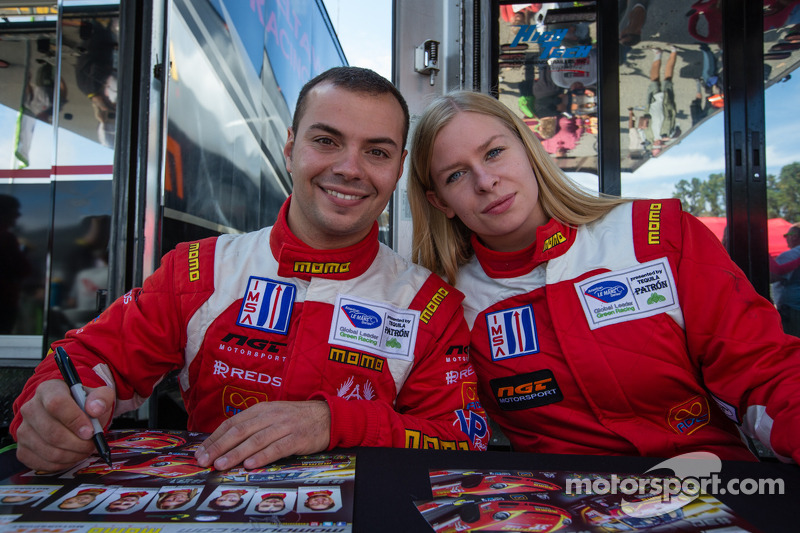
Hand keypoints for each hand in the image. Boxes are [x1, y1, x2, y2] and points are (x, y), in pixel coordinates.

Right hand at [15, 379, 113, 471]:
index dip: (75, 420)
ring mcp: (24, 430)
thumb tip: (96, 409)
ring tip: (85, 449)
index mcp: (49, 390)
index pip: (57, 404)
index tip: (90, 431)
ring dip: (73, 455)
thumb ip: (101, 398)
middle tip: (92, 444)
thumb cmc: (84, 404)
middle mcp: (31, 408)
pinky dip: (63, 464)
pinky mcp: (22, 449)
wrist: (70, 414)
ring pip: (50, 451)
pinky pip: (43, 463)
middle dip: (78, 443)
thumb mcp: (99, 395)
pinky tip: (72, 455)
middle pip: (53, 433)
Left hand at [195, 400, 330, 469]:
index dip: (214, 438)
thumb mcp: (272, 416)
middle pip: (239, 431)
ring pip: (255, 440)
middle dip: (219, 447)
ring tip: (221, 465)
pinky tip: (250, 464)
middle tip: (204, 460)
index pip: (232, 423)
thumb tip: (225, 443)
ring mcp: (284, 426)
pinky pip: (277, 448)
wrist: (327, 416)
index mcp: (261, 409)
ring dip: (236, 453)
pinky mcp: (297, 438)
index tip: (200, 451)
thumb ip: (252, 426)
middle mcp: (270, 416)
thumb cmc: (296, 419)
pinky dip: (262, 456)